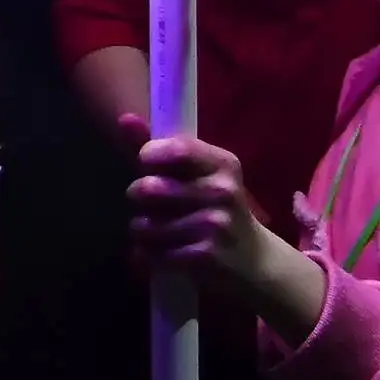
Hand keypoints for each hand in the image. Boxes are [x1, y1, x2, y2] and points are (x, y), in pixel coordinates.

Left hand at [117, 113, 283, 295]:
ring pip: (146, 225)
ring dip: (141, 230)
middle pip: (149, 188)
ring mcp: (216, 225)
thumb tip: (124, 119)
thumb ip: (160, 148)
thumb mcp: (199, 175)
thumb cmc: (217, 209)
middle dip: (138, 197)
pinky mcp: (206, 257)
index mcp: (223, 163)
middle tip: (148, 204)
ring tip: (155, 231)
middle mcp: (223, 191)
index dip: (149, 156)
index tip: (147, 165)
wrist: (256, 260)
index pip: (176, 149)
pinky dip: (148, 255)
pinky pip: (154, 253)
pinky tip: (160, 253)